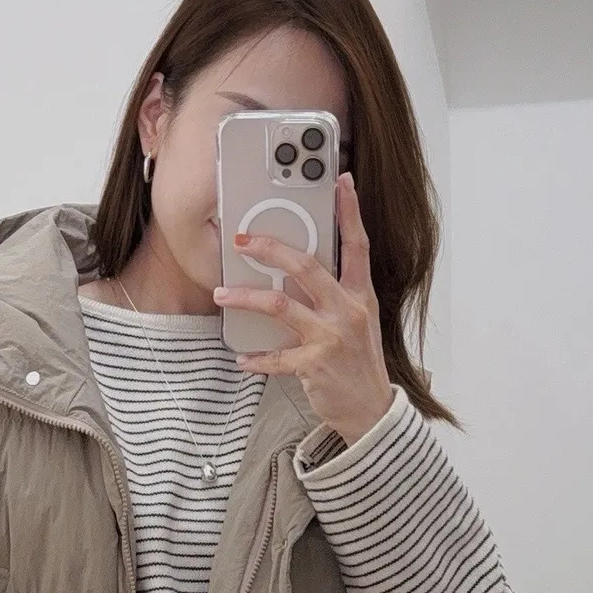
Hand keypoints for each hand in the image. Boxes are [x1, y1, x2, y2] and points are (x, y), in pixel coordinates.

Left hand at [212, 172, 393, 446]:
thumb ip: (333, 295)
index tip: (342, 182)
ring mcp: (331, 337)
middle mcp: (347, 311)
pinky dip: (255, 357)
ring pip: (280, 305)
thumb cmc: (358, 363)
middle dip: (271, 249)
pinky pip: (275, 357)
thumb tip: (296, 273)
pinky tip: (241, 357)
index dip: (350, 211)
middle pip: (307, 266)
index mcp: (360, 295)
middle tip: (243, 240)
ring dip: (246, 297)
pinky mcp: (314, 364)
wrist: (370, 410)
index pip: (357, 245)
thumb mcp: (357, 322)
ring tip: (223, 293)